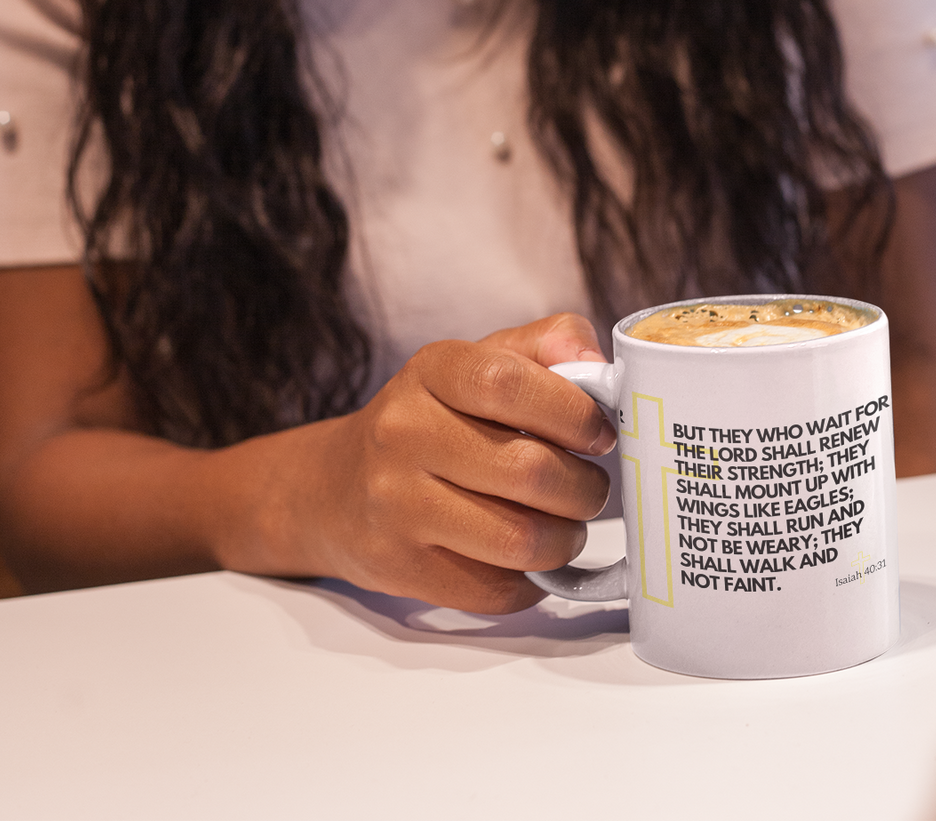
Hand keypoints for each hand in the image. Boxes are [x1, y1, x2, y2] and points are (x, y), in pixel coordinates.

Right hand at [295, 313, 614, 612]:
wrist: (335, 488)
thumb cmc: (432, 419)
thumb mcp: (479, 360)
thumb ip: (547, 345)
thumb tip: (597, 364)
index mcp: (432, 370)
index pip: (508, 382)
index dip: (572, 411)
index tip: (600, 433)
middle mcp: (404, 432)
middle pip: (528, 469)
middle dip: (584, 488)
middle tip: (589, 489)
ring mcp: (397, 504)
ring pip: (520, 539)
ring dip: (565, 539)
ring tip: (565, 525)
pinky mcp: (401, 568)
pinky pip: (496, 590)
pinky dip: (531, 581)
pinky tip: (527, 557)